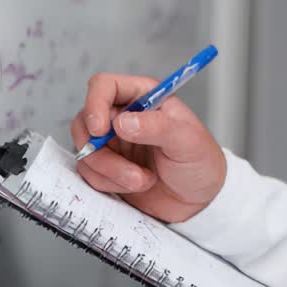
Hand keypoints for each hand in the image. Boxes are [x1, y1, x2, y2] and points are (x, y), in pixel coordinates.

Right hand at [71, 72, 226, 222]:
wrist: (200, 200)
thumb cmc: (201, 161)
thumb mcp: (188, 141)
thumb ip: (157, 127)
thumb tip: (123, 122)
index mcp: (144, 97)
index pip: (105, 86)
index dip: (95, 103)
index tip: (101, 129)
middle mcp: (123, 116)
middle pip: (85, 120)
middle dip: (101, 150)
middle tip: (130, 170)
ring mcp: (112, 143)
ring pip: (85, 151)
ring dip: (111, 171)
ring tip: (144, 180)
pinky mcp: (107, 169)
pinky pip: (89, 174)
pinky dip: (109, 184)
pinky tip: (138, 186)